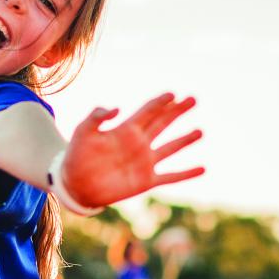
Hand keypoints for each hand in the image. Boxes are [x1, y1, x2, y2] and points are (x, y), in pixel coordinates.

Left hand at [63, 93, 203, 209]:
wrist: (76, 184)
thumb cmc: (77, 155)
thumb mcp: (83, 131)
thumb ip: (97, 116)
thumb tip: (117, 108)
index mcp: (126, 129)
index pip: (148, 111)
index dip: (160, 102)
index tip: (173, 94)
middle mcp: (139, 143)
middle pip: (163, 123)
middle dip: (178, 111)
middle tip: (194, 99)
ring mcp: (144, 162)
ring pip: (170, 148)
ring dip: (185, 139)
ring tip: (200, 131)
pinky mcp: (146, 181)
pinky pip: (170, 177)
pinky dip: (186, 173)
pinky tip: (202, 168)